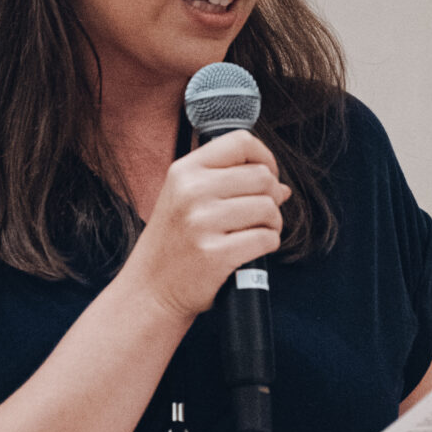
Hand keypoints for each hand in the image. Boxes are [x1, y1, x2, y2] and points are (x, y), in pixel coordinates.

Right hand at [125, 131, 289, 321]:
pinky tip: (253, 250)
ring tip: (257, 233)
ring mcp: (202, 223)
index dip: (265, 157)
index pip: (241, 142)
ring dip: (273, 223)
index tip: (267, 176)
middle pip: (262, 177)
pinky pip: (266, 238)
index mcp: (184, 171)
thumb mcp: (185, 199)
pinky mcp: (216, 254)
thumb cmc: (173, 244)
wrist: (150, 290)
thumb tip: (282, 186)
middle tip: (262, 214)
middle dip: (272, 196)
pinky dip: (268, 244)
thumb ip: (227, 183)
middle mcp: (192, 191)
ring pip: (269, 208)